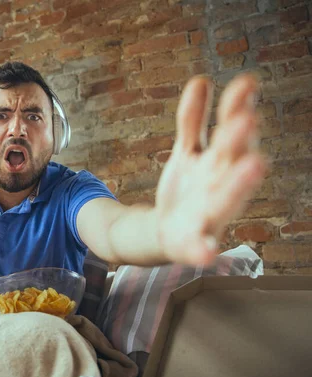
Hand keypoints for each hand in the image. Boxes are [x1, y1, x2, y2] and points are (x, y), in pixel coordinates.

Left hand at [155, 74, 265, 264]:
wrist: (166, 230)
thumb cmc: (187, 188)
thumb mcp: (188, 152)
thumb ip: (193, 121)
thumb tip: (201, 80)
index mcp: (222, 161)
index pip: (232, 130)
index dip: (238, 107)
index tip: (246, 82)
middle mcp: (222, 184)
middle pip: (233, 160)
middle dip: (240, 141)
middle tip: (248, 118)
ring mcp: (211, 213)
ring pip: (227, 199)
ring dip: (240, 184)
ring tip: (254, 165)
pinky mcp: (194, 240)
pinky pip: (201, 246)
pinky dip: (205, 250)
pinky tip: (208, 253)